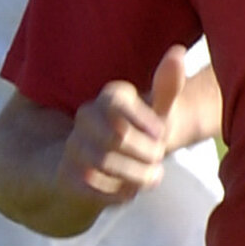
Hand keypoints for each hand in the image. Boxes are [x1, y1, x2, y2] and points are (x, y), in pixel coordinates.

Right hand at [56, 78, 176, 208]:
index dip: (144, 123)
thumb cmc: (143, 131)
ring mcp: (74, 145)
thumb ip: (168, 85)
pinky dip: (116, 192)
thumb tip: (177, 53)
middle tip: (159, 159)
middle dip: (146, 152)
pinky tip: (129, 190)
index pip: (120, 105)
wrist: (113, 161)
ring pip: (103, 162)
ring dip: (135, 175)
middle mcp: (86, 117)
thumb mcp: (159, 109)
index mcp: (110, 96)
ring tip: (151, 177)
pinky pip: (90, 185)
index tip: (161, 134)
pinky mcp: (67, 174)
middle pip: (117, 136)